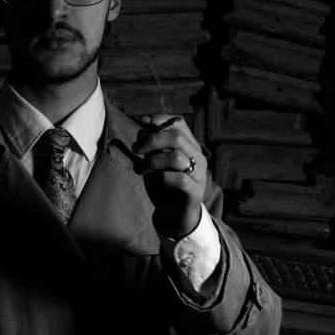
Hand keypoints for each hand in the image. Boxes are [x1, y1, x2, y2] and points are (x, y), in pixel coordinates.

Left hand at [131, 114, 206, 238]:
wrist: (174, 214)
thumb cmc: (164, 184)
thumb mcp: (155, 160)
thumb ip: (151, 144)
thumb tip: (143, 124)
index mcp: (189, 145)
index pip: (178, 123)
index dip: (159, 119)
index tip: (141, 123)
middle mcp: (198, 157)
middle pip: (176, 137)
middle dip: (151, 140)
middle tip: (135, 149)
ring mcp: (199, 175)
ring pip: (176, 157)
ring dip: (151, 161)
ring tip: (139, 169)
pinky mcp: (195, 193)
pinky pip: (178, 179)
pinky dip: (160, 177)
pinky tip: (151, 180)